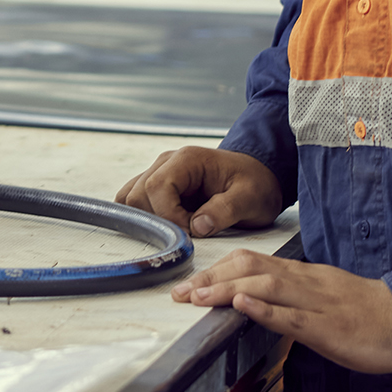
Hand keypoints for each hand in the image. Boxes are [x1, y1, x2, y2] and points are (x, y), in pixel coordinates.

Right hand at [117, 147, 284, 238]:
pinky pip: (137, 200)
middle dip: (160, 220)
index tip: (191, 231)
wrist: (260, 176)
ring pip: (132, 198)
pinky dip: (146, 217)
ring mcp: (161, 173)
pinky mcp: (160, 187)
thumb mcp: (250, 197)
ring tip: (180, 228)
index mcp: (188, 160)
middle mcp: (167, 163)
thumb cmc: (256, 182)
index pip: (157, 187)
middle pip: (139, 194)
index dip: (169, 215)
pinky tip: (170, 225)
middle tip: (188, 232)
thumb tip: (198, 227)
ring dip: (151, 219)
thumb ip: (225, 210)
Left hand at [174, 252, 391, 373]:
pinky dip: (265, 310)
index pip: (251, 263)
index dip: (216, 271)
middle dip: (210, 280)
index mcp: (302, 276)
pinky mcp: (331, 327)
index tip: (187, 284)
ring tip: (197, 297)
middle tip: (178, 293)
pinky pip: (294, 316)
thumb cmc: (368, 313)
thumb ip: (291, 298)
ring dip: (227, 291)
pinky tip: (242, 307)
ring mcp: (317, 303)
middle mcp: (305, 283)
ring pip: (266, 288)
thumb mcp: (323, 298)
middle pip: (250, 270)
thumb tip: (255, 303)